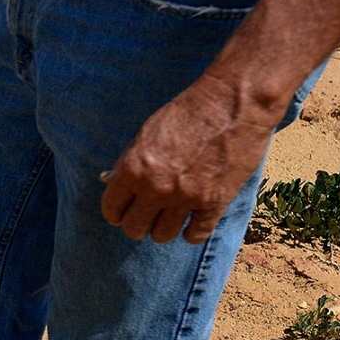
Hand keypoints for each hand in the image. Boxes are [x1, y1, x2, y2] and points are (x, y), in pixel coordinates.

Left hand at [99, 73, 286, 243]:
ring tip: (168, 220)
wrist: (232, 103)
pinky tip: (193, 223)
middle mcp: (155, 188)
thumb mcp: (146, 133)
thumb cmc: (187, 112)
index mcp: (133, 169)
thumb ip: (128, 162)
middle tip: (145, 219)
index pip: (112, 209)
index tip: (123, 212)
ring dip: (163, 230)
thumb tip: (107, 180)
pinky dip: (192, 232)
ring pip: (163, 235)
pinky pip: (195, 236)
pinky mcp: (214, 203)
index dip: (116, 213)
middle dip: (137, 225)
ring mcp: (185, 198)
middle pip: (134, 228)